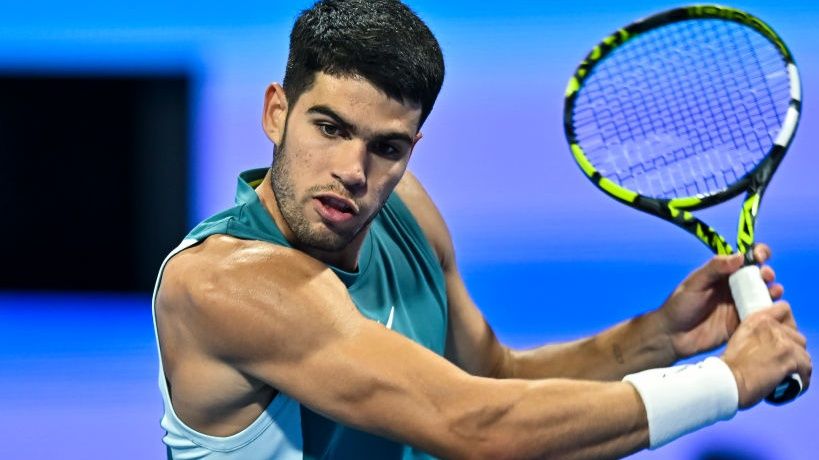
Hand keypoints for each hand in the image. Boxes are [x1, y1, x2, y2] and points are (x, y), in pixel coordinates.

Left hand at [656, 244, 782, 360]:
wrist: (673, 336)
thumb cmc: (679, 305)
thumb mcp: (695, 283)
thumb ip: (715, 268)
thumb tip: (740, 256)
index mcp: (723, 274)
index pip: (744, 259)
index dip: (756, 253)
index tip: (759, 255)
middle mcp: (734, 288)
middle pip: (759, 276)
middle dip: (766, 272)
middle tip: (765, 275)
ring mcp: (740, 305)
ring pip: (763, 295)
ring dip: (773, 289)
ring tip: (772, 290)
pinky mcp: (743, 323)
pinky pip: (761, 316)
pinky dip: (770, 310)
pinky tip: (771, 308)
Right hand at [722, 303, 811, 407]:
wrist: (729, 380)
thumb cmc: (731, 366)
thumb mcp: (740, 338)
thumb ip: (759, 333)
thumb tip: (775, 342)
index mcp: (757, 319)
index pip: (784, 310)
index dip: (788, 324)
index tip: (784, 338)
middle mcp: (771, 326)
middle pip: (797, 336)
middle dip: (793, 350)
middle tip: (782, 362)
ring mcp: (782, 342)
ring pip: (804, 353)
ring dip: (798, 365)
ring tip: (788, 376)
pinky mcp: (790, 358)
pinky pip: (806, 368)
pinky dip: (802, 378)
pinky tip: (793, 384)